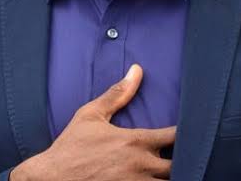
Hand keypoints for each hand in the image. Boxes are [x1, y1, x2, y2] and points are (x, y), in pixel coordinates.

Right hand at [12, 65, 174, 180]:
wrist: (50, 179)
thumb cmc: (71, 147)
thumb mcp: (91, 115)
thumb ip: (117, 93)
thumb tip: (136, 70)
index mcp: (135, 142)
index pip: (176, 136)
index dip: (187, 133)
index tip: (189, 129)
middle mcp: (141, 167)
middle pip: (182, 165)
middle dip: (185, 159)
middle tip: (184, 154)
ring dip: (175, 175)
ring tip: (175, 170)